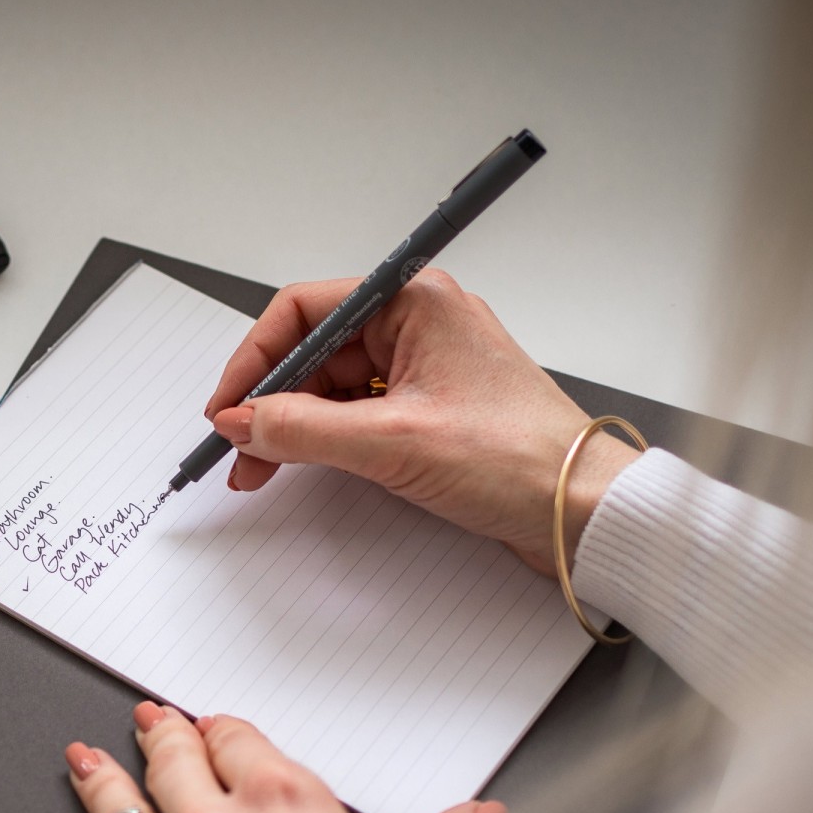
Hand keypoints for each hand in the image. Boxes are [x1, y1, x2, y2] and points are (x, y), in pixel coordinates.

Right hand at [205, 269, 635, 576]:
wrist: (586, 510)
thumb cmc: (522, 461)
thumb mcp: (393, 443)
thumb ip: (304, 429)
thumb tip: (242, 421)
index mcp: (416, 302)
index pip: (304, 310)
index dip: (255, 360)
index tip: (226, 408)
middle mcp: (419, 324)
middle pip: (313, 350)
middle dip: (268, 400)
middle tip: (236, 448)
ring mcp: (424, 368)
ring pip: (331, 386)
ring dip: (291, 425)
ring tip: (259, 468)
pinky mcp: (429, 411)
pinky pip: (356, 413)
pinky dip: (323, 439)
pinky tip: (299, 465)